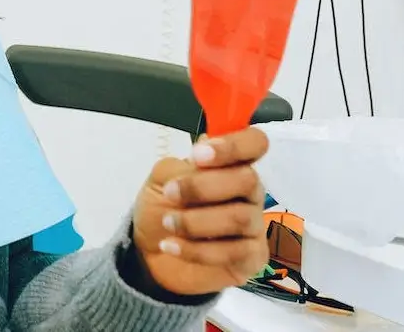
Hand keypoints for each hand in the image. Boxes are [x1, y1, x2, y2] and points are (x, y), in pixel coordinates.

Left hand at [131, 127, 269, 296]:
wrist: (149, 254)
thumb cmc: (161, 208)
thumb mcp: (162, 179)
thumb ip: (184, 165)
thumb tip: (206, 148)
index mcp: (231, 165)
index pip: (254, 143)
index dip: (233, 146)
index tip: (198, 156)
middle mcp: (249, 193)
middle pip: (248, 180)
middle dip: (203, 187)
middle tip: (171, 193)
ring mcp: (254, 226)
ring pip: (240, 218)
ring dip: (196, 221)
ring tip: (168, 224)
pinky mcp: (252, 258)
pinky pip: (235, 253)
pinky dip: (196, 249)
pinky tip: (171, 246)